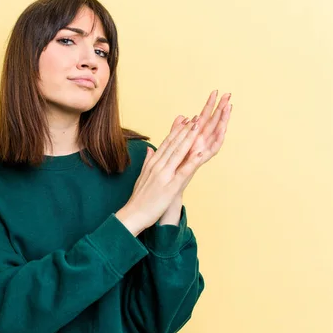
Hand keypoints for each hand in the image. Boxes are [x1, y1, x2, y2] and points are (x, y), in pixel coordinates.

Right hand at [115, 115, 204, 235]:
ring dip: (189, 139)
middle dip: (185, 130)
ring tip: (198, 127)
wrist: (133, 214)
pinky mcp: (170, 187)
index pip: (166, 143)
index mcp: (153, 164)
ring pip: (178, 153)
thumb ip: (148, 161)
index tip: (185, 120)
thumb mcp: (142, 176)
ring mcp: (164, 175)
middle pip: (173, 144)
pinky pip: (183, 172)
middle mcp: (158, 166)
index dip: (177, 131)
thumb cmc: (139, 198)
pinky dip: (192, 161)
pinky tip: (200, 152)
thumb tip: (150, 149)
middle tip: (195, 118)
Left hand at [167, 90, 232, 201]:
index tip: (216, 92)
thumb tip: (182, 116)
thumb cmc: (168, 175)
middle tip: (228, 94)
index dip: (209, 107)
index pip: (202, 121)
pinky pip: (208, 153)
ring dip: (222, 122)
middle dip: (220, 110)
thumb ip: (176, 132)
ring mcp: (199, 157)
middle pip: (212, 125)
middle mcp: (198, 148)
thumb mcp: (171, 148)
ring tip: (228, 107)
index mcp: (191, 143)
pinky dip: (214, 143)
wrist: (166, 197)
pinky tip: (221, 131)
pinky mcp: (196, 167)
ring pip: (214, 136)